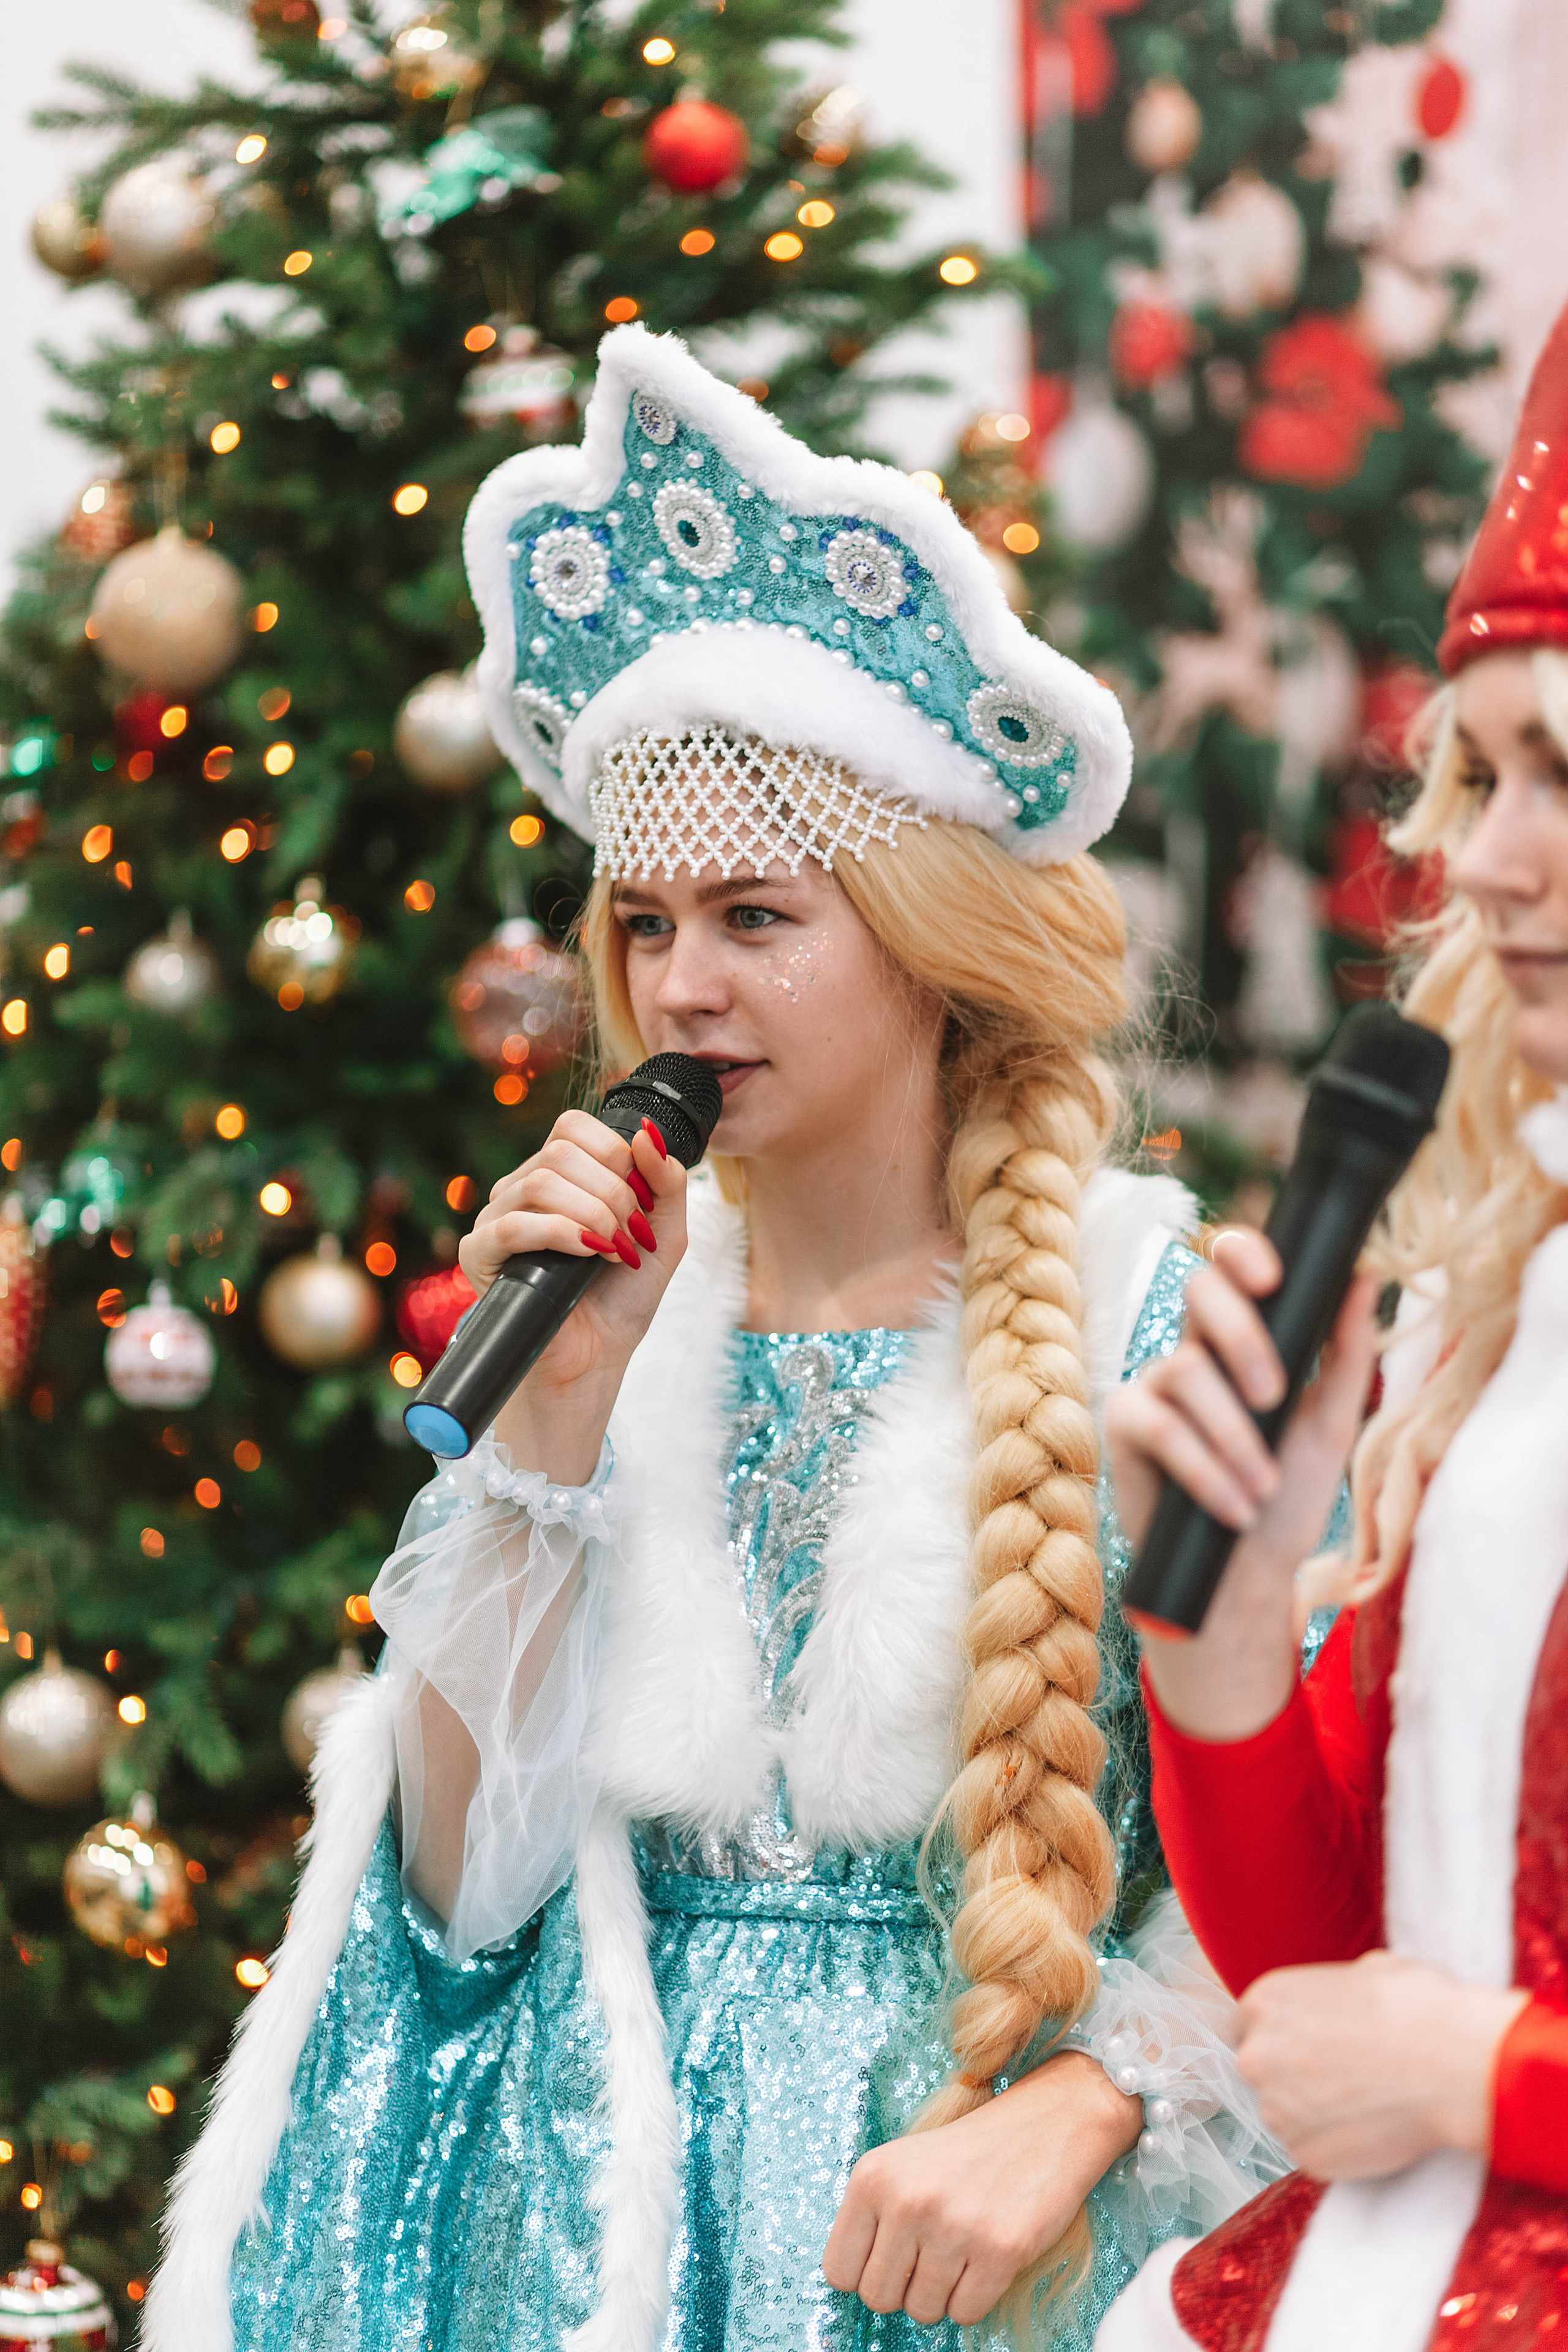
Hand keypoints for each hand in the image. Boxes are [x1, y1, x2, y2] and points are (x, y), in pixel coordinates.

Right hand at [458, 1112, 686, 1471]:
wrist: (597, 1358)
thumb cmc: (623, 1296)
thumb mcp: (664, 1234)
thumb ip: (667, 1182)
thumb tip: (646, 1133)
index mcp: (558, 1175)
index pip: (573, 1127)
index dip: (615, 1154)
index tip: (641, 1201)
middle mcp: (521, 1189)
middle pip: (561, 1152)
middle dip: (613, 1192)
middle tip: (631, 1235)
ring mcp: (495, 1219)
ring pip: (540, 1183)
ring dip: (593, 1215)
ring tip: (613, 1251)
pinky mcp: (480, 1255)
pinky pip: (512, 1225)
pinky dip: (561, 1234)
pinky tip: (588, 1254)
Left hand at [821, 2053, 1139, 2326]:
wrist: (1045, 2125)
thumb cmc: (968, 2154)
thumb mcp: (903, 2166)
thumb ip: (872, 2217)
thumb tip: (854, 2281)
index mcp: (873, 2176)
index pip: (837, 2271)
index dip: (866, 2272)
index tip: (892, 2255)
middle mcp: (907, 2201)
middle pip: (878, 2298)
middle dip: (904, 2287)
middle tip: (932, 2253)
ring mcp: (953, 2228)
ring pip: (922, 2311)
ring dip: (942, 2293)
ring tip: (961, 2248)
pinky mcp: (999, 2251)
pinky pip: (965, 2315)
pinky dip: (975, 2298)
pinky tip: (986, 2257)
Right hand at [1105, 1230, 1379, 1741]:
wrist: (1243, 1580)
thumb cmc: (1285, 1502)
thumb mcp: (1329, 1426)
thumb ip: (1344, 1352)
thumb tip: (1364, 1275)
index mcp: (1242, 1340)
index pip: (1231, 1269)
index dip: (1244, 1254)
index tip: (1276, 1280)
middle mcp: (1193, 1351)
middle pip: (1198, 1290)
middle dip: (1243, 1336)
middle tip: (1276, 1397)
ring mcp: (1153, 1386)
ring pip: (1185, 1369)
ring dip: (1234, 1435)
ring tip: (1262, 1486)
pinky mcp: (1125, 1428)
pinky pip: (1159, 1426)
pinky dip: (1204, 1467)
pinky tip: (1233, 1503)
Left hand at [1235, 1952, 1527, 2179]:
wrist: (1455, 2065)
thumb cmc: (1417, 2008)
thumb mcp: (1365, 1971)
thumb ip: (1329, 1993)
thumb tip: (1339, 2001)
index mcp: (1264, 2002)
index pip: (1246, 2027)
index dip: (1279, 2038)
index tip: (1308, 2048)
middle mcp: (1256, 2057)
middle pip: (1261, 2072)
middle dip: (1292, 2075)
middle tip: (1341, 2077)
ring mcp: (1277, 2112)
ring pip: (1285, 2115)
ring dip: (1313, 2113)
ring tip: (1365, 2102)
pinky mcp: (1306, 2157)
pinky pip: (1313, 2151)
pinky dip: (1337, 2146)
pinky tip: (1373, 2127)